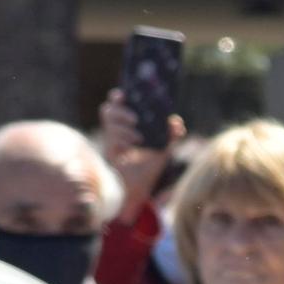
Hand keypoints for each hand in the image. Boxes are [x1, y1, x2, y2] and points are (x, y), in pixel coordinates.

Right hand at [98, 87, 183, 220]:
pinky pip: (111, 140)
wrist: (138, 189)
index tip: (124, 95)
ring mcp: (110, 142)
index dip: (117, 97)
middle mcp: (115, 131)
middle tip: (136, 120)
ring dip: (123, 128)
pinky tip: (131, 147)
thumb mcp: (163, 149)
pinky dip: (122, 140)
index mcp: (125, 125)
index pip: (115, 104)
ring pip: (109, 124)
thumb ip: (171, 135)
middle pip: (107, 110)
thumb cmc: (147, 168)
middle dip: (121, 112)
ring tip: (138, 138)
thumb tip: (176, 122)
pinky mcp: (109, 154)